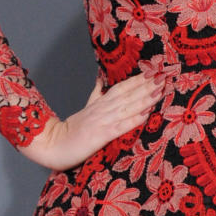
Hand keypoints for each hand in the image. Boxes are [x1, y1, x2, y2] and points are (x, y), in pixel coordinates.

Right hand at [20, 71, 164, 169]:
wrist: (51, 145)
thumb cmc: (70, 131)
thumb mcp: (85, 108)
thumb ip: (95, 95)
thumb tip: (100, 79)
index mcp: (100, 103)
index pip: (122, 87)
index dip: (139, 78)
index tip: (154, 70)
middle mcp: (102, 109)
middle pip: (128, 93)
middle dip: (146, 84)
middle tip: (163, 74)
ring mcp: (102, 121)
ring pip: (127, 107)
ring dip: (145, 98)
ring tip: (160, 89)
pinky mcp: (100, 136)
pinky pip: (120, 126)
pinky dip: (134, 119)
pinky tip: (146, 114)